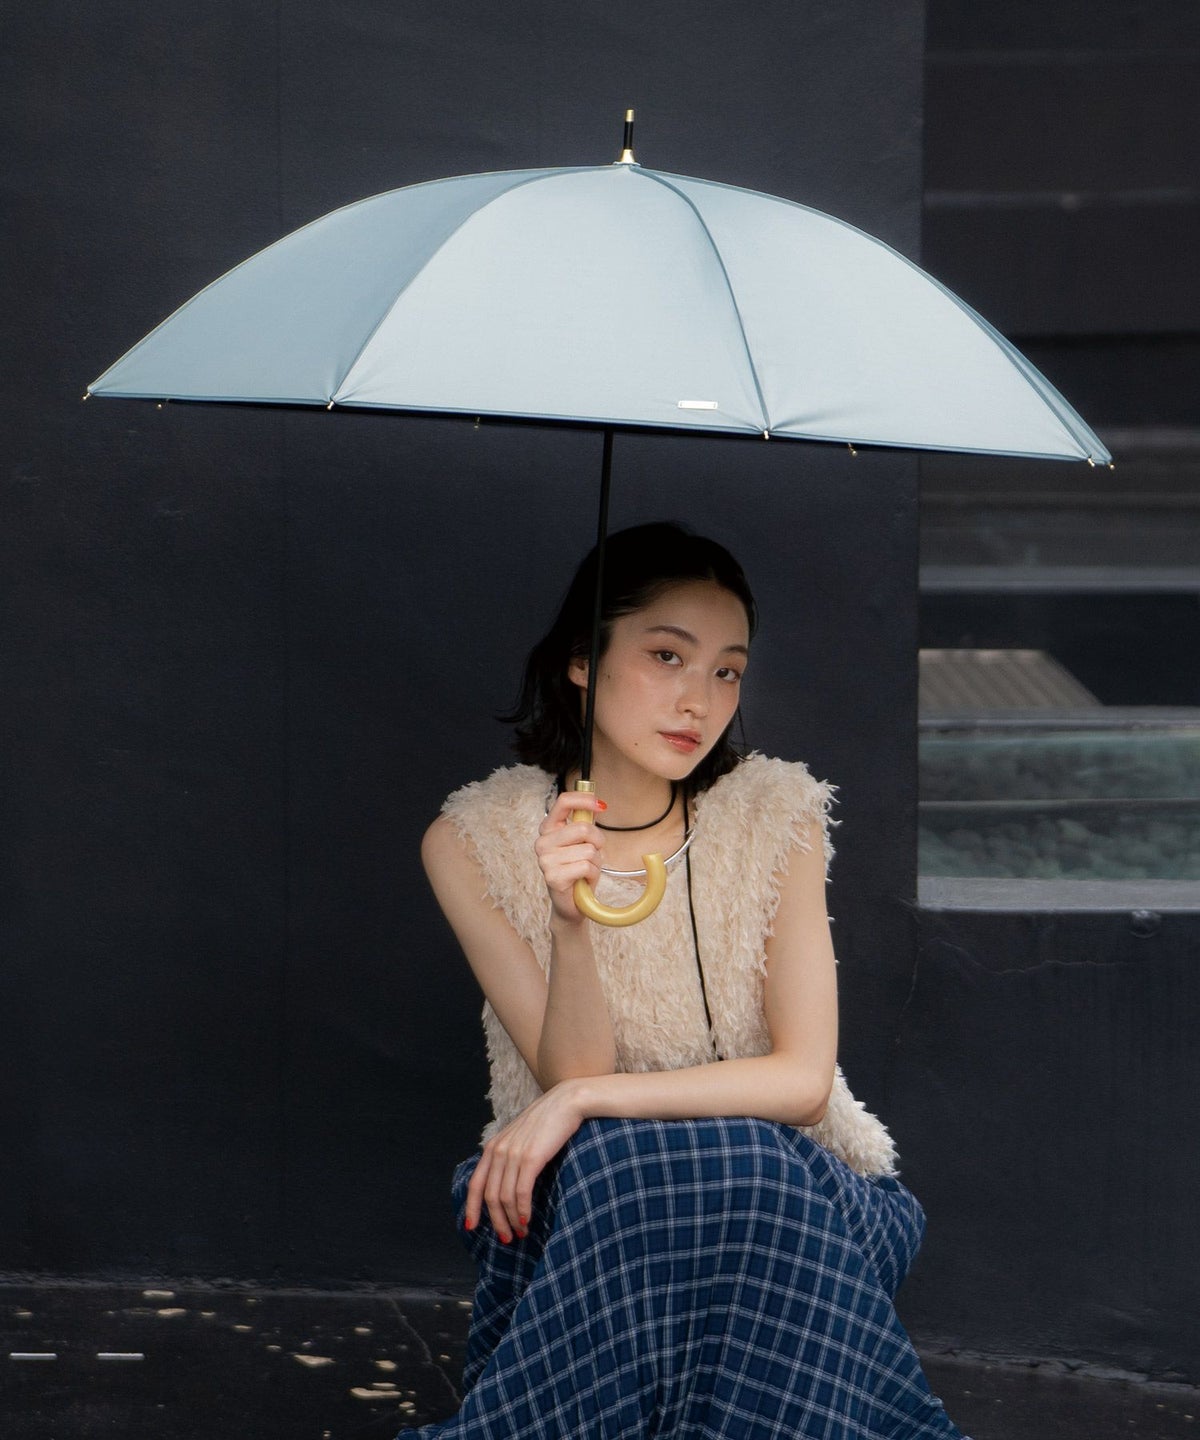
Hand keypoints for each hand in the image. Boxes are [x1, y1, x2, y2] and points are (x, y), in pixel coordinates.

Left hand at [465, 1080, 585, 1242]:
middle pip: (490, 1196)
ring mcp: (514, 1154)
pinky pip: (521, 1192)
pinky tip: (527, 1219)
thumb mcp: (521, 1137)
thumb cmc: (547, 1121)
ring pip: (505, 1198)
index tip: (471, 1227)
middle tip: (506, 1238)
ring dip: (512, 1220)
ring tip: (521, 1232)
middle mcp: (499, 1150)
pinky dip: (522, 1210)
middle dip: (496, 1221)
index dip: (471, 1208)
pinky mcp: (531, 1158)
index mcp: (493, 1146)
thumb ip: (509, 1155)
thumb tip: (506, 1183)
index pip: (475, 1183)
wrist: (567, 1102)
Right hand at [534, 791, 606, 923]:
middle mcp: (542, 842)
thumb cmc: (579, 871)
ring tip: (586, 870)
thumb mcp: (583, 843)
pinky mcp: (553, 877)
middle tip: (593, 854)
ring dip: (595, 862)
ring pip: (588, 850)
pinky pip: (586, 867)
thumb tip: (598, 804)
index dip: (584, 800)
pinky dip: (592, 874)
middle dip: (598, 841)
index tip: (601, 806)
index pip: (563, 802)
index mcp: (548, 829)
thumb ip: (585, 823)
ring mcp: (545, 860)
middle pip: (583, 828)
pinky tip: (584, 880)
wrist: (573, 904)